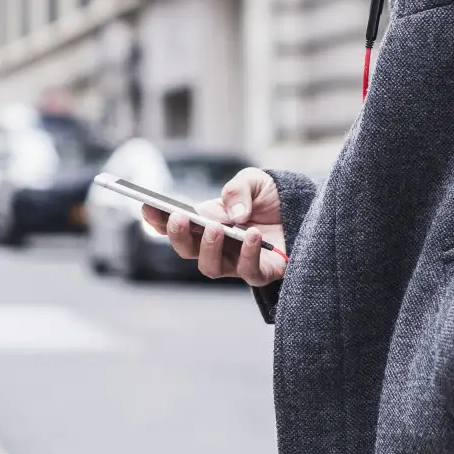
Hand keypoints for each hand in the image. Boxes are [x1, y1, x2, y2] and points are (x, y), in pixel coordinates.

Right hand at [140, 167, 285, 286]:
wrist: (307, 212)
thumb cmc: (273, 198)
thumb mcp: (254, 180)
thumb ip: (238, 189)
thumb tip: (232, 214)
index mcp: (208, 220)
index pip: (176, 225)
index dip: (157, 219)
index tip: (147, 207)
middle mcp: (217, 245)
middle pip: (186, 249)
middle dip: (178, 235)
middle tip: (179, 217)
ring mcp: (237, 261)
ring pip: (210, 267)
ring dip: (209, 248)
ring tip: (217, 228)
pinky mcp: (261, 272)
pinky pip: (248, 271)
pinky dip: (247, 253)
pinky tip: (251, 234)